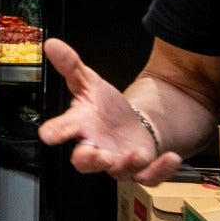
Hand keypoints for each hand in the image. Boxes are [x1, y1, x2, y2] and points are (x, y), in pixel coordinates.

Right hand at [37, 38, 182, 183]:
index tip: (48, 135)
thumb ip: (71, 66)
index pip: (62, 131)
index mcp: (80, 127)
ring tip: (137, 154)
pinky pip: (150, 176)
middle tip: (96, 154)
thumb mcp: (89, 83)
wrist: (133, 126)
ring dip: (127, 164)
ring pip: (119, 171)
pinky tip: (171, 157)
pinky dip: (161, 169)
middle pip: (85, 162)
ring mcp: (118, 162)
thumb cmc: (106, 110)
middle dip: (89, 160)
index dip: (54, 133)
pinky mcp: (141, 169)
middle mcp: (96, 149)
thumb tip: (52, 44)